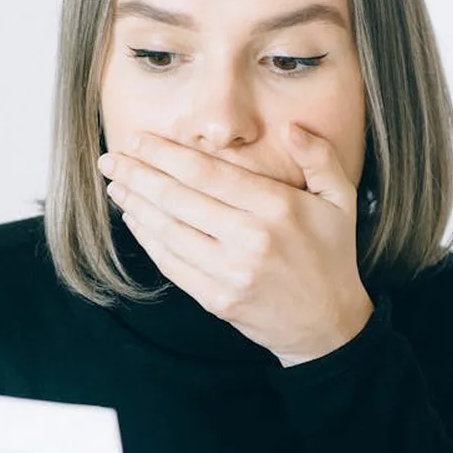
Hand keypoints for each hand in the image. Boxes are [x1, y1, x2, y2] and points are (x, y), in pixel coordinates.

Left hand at [98, 125, 373, 366]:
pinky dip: (148, 239)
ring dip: (136, 205)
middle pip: (179, 199)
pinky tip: (135, 218)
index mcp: (278, 209)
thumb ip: (319, 157)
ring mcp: (231, 274)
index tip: (138, 140)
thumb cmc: (331, 256)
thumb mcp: (341, 200)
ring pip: (169, 231)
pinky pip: (172, 264)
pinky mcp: (216, 300)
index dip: (166, 155)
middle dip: (139, 175)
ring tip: (116, 184)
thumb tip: (291, 127)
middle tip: (111, 158)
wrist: (327, 325)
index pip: (208, 173)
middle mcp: (250, 240)